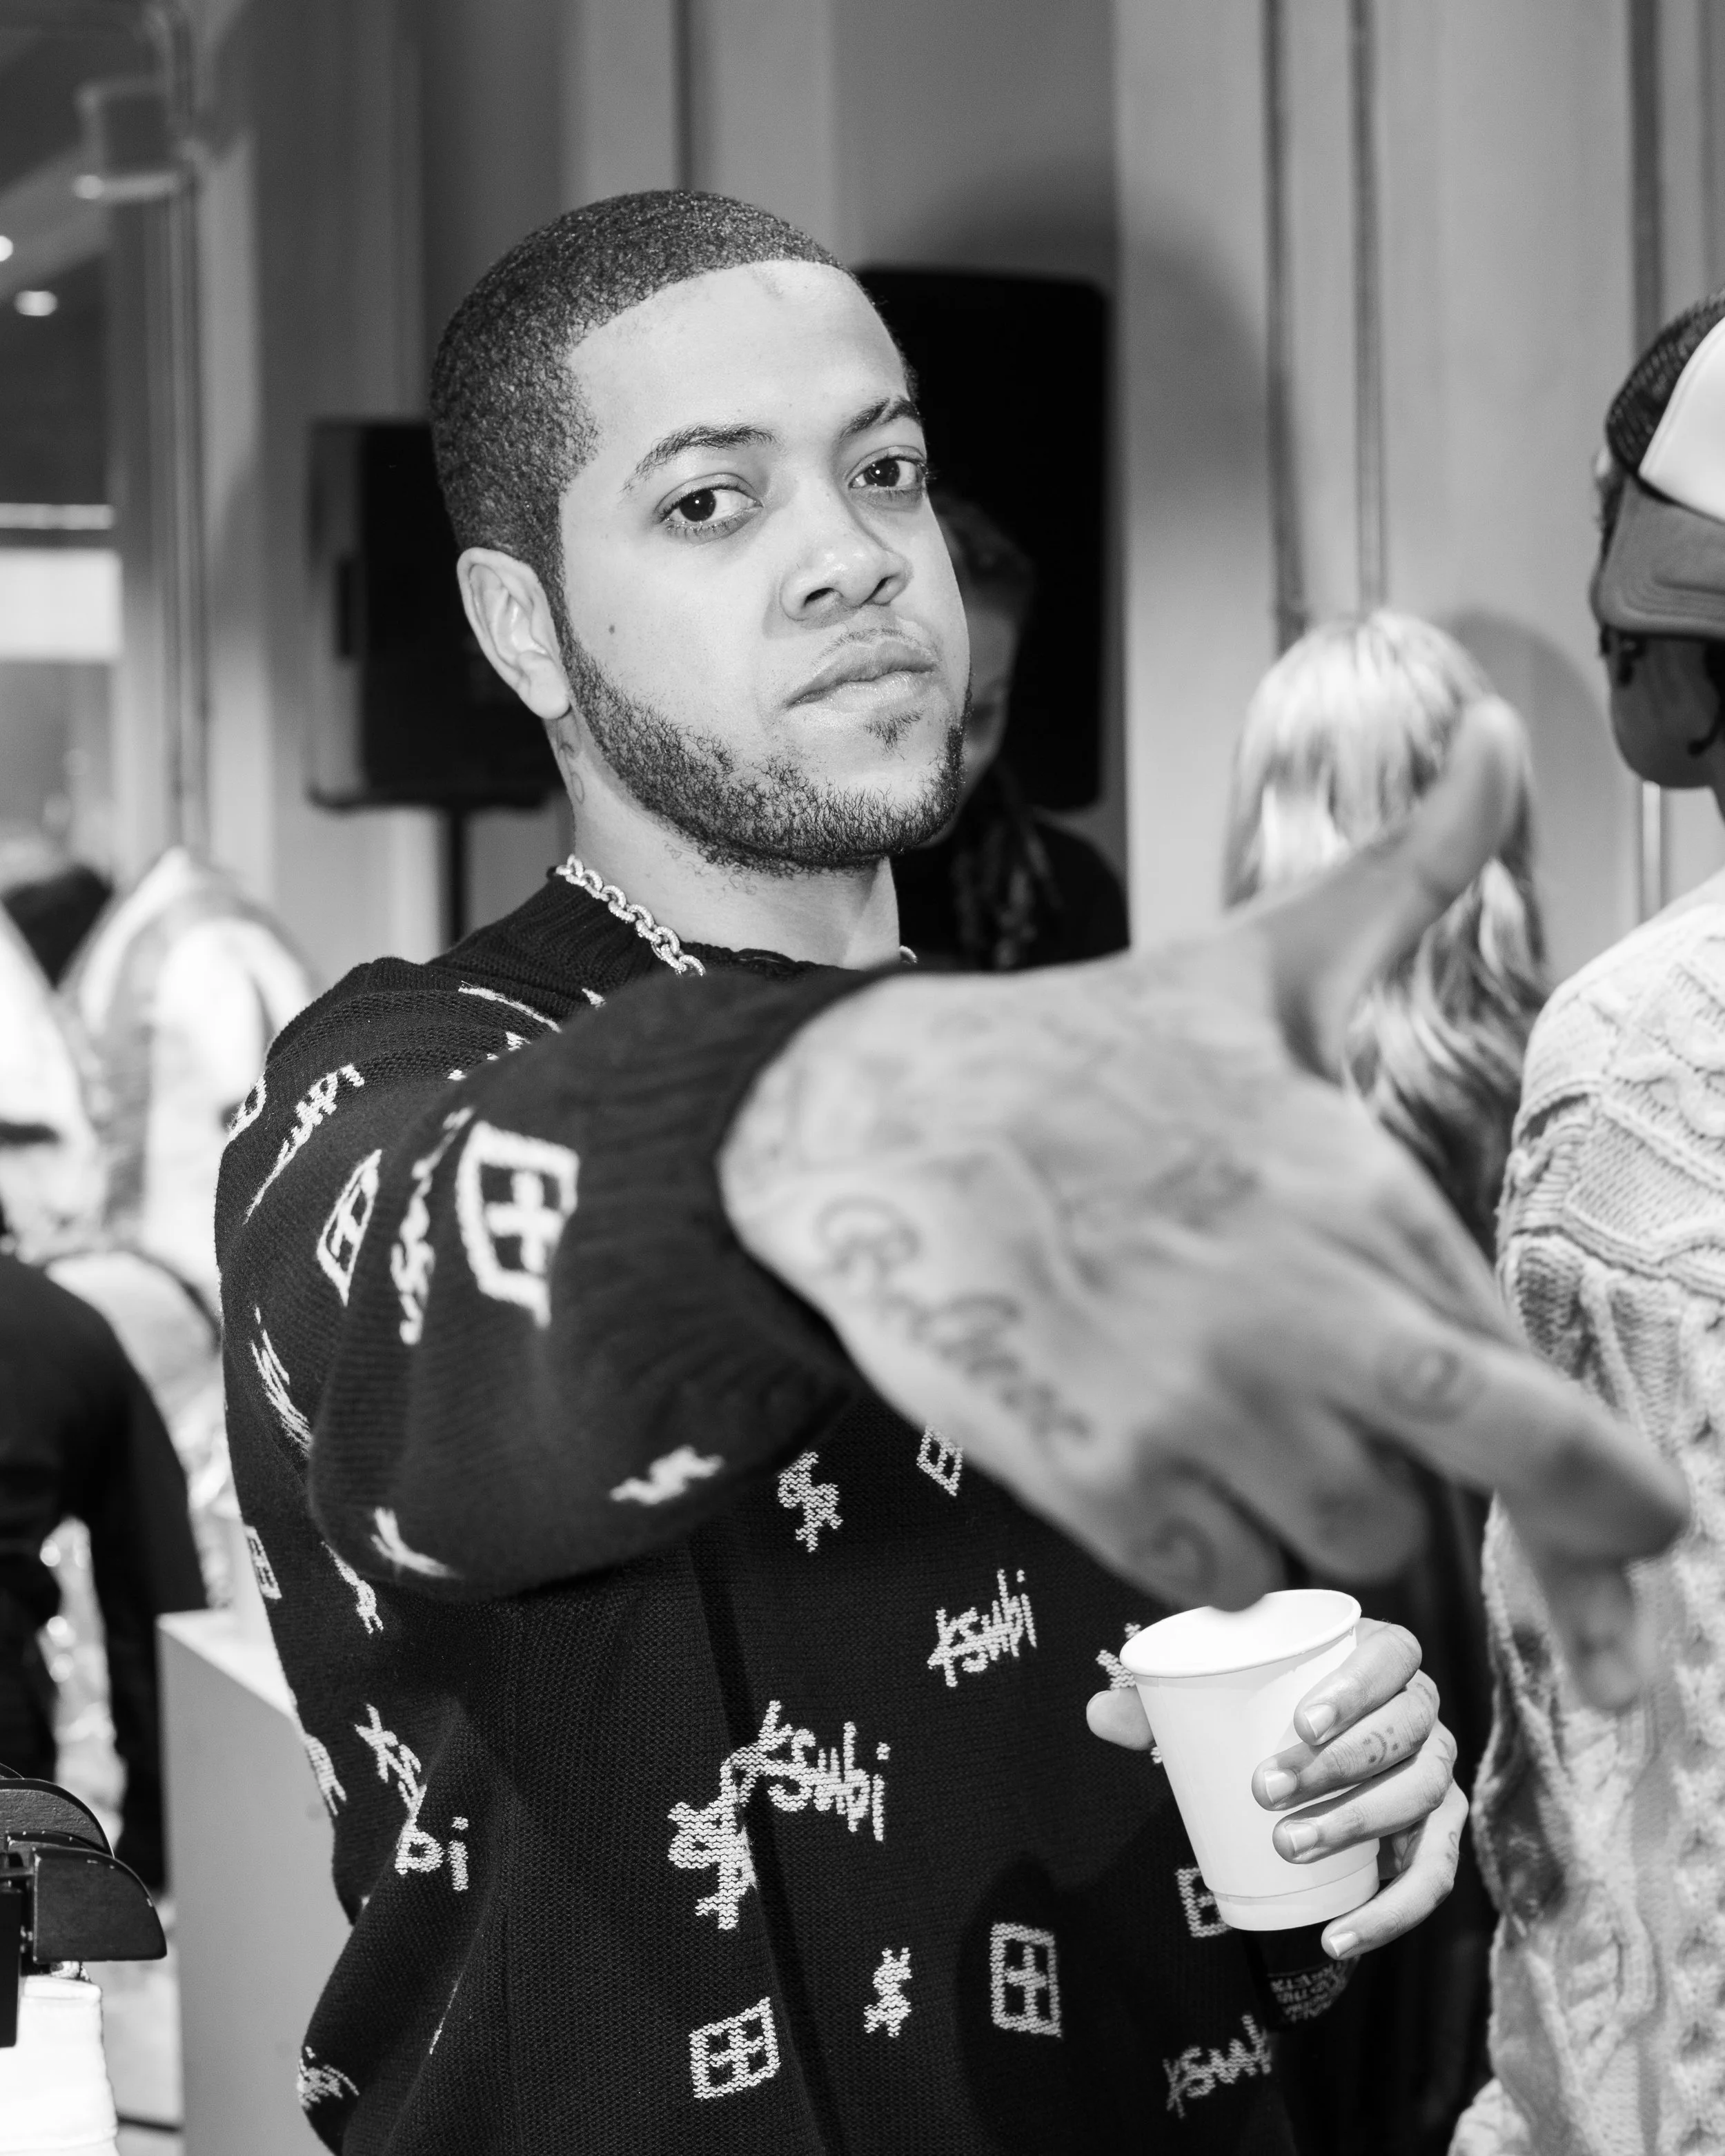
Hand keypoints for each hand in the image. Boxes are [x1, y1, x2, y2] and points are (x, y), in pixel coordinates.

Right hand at [720, 698, 1687, 1707]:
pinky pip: (1222, 1578)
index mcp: (1355, 1190)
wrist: (876, 1123)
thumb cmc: (1076, 1057)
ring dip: (1327, 1501)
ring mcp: (1196, 1402)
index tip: (1645, 1530)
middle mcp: (1296, 1304)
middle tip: (1591, 1596)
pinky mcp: (1101, 1479)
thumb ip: (1405, 879)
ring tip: (1264, 1419)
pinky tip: (1173, 1457)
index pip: (1527, 1379)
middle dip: (1543, 1529)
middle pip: (1474, 1478)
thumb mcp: (1256, 964)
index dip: (1605, 1485)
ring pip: (1347, 1537)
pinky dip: (1216, 1546)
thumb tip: (1498, 742)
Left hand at [1088, 1619, 1463, 1956]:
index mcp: (1378, 1655)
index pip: (1394, 1655)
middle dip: (1338, 1764)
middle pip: (1406, 1730)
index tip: (1301, 1722)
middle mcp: (1422, 1710)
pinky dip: (1393, 1911)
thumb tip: (1096, 1713)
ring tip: (1289, 1845)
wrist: (1299, 1762)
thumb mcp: (1213, 1704)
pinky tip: (1340, 1935)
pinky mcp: (1436, 1833)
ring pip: (1421, 1795)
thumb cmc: (1256, 1716)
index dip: (1358, 1686)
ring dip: (1358, 1823)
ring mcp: (1435, 1771)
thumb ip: (1158, 1707)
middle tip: (1267, 1790)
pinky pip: (1434, 1876)